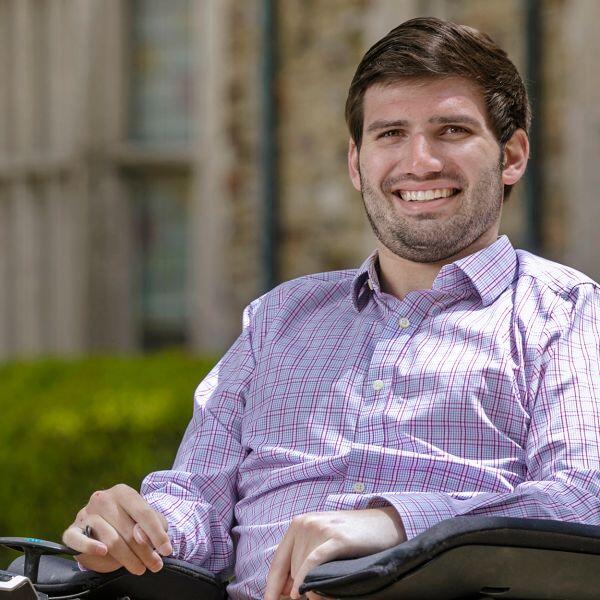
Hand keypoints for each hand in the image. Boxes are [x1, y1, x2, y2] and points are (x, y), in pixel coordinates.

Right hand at [62, 483, 172, 575]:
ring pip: (110, 540)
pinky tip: (103, 551)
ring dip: (128, 558)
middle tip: (155, 565)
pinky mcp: (72, 530)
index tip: (167, 550)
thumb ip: (153, 524)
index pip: (143, 513)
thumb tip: (140, 537)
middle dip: (145, 551)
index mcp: (122, 492)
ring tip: (139, 567)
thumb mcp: (149, 520)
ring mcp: (85, 514)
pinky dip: (90, 547)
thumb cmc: (131, 522)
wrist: (105, 524)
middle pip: (128, 530)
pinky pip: (78, 540)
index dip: (157, 534)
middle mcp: (102, 499)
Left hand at [264, 507, 405, 599]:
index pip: (277, 563)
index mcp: (299, 524)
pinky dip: (305, 579)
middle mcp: (305, 524)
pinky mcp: (336, 538)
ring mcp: (320, 529)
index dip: (272, 588)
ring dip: (308, 587)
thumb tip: (287, 591)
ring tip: (324, 589)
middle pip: (289, 569)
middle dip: (294, 589)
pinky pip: (313, 563)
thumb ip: (304, 558)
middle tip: (310, 597)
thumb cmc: (353, 536)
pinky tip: (304, 592)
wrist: (385, 523)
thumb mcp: (323, 541)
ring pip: (301, 569)